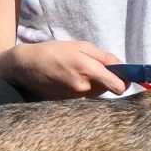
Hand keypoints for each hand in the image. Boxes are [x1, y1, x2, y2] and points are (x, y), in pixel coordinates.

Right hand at [7, 40, 126, 98]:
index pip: (119, 86)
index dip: (125, 81)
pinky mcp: (67, 104)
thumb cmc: (55, 51)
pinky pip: (85, 99)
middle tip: (94, 69)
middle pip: (109, 90)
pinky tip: (71, 80)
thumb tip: (123, 66)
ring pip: (97, 95)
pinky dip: (84, 91)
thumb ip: (105, 57)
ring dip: (96, 85)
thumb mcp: (81, 46)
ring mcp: (74, 99)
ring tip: (79, 73)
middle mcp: (83, 88)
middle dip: (108, 80)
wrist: (26, 65)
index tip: (124, 76)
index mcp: (88, 70)